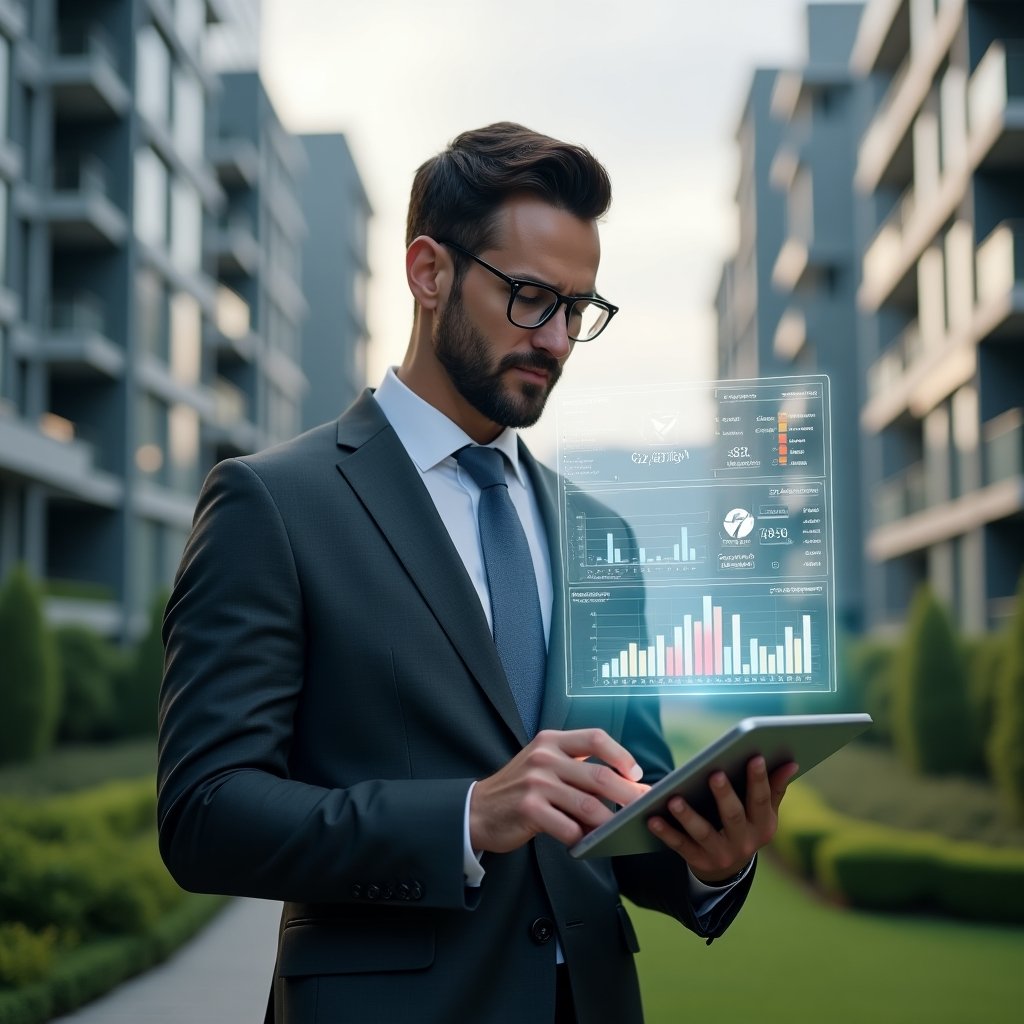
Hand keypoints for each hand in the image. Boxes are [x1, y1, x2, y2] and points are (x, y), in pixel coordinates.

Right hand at [470, 729, 648, 853]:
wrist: (477, 810)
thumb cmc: (519, 788)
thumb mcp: (543, 763)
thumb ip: (575, 766)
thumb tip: (622, 782)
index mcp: (551, 741)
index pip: (595, 738)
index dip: (620, 755)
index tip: (636, 773)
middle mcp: (544, 757)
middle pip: (599, 776)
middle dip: (628, 794)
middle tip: (642, 807)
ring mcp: (536, 783)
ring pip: (588, 806)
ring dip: (607, 822)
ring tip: (616, 831)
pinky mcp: (529, 810)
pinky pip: (568, 828)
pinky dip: (581, 838)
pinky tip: (583, 841)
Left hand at [646, 756, 798, 882]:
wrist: (728, 870)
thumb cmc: (746, 826)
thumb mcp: (763, 813)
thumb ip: (775, 788)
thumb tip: (791, 762)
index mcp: (763, 826)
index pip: (761, 799)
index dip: (759, 779)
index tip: (755, 756)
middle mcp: (745, 842)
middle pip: (733, 816)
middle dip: (724, 795)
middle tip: (715, 774)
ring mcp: (721, 854)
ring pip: (703, 833)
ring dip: (688, 816)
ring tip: (674, 799)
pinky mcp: (698, 861)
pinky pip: (680, 846)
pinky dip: (666, 832)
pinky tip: (652, 818)